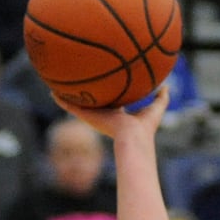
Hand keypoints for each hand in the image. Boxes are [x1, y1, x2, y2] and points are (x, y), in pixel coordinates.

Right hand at [54, 86, 168, 143]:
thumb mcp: (156, 108)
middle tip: (80, 82)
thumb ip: (162, 98)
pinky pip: (71, 107)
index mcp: (119, 114)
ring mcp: (95, 116)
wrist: (133, 137)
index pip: (113, 102)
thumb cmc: (146, 127)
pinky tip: (52, 92)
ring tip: (58, 85)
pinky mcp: (87, 116)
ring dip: (69, 95)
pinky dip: (62, 100)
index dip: (110, 94)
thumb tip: (167, 86)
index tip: (106, 85)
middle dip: (88, 93)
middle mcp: (105, 115)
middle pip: (94, 102)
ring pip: (79, 104)